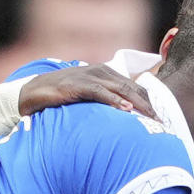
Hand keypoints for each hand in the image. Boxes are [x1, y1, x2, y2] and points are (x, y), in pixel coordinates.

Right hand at [18, 64, 159, 119]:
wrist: (32, 92)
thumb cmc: (63, 97)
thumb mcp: (89, 98)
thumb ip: (106, 103)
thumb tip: (125, 120)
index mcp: (106, 74)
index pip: (134, 87)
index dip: (149, 102)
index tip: (161, 118)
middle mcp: (101, 71)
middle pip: (132, 88)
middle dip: (148, 105)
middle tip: (161, 121)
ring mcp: (89, 76)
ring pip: (120, 89)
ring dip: (137, 103)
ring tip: (150, 117)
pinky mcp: (76, 84)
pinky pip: (99, 92)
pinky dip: (114, 101)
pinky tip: (125, 110)